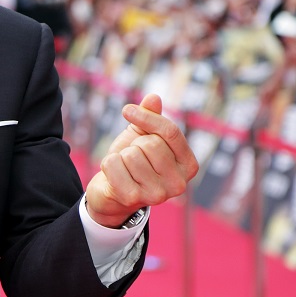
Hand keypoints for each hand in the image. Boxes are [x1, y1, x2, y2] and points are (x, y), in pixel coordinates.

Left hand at [84, 94, 197, 227]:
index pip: (170, 132)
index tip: (127, 110)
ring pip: (131, 154)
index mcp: (188, 165)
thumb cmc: (133, 162)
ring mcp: (158, 194)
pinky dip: (107, 164)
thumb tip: (153, 97)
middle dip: (134, 144)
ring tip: (124, 169)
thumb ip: (150, 117)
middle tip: (131, 158)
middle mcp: (179, 184)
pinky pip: (114, 164)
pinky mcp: (133, 199)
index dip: (147, 116)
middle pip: (151, 143)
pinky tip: (114, 176)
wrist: (112, 194)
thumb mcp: (142, 136)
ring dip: (120, 156)